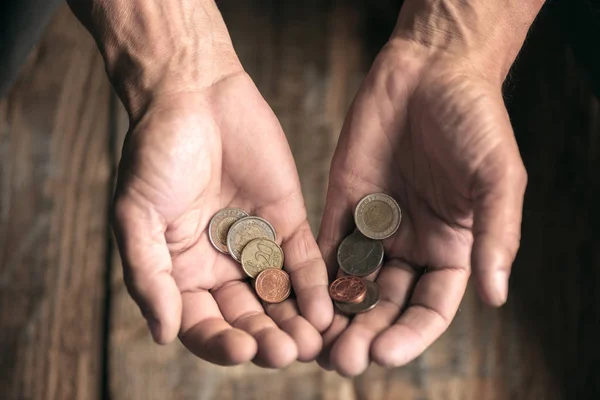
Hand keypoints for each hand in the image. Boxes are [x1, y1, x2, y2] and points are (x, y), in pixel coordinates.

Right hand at [112, 71, 332, 366]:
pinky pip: (304, 259)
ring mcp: (258, 246)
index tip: (242, 349)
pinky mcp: (289, 221)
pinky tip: (325, 307)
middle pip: (248, 317)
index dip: (221, 342)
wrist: (194, 96)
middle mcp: (222, 266)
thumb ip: (149, 276)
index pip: (203, 324)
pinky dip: (314, 284)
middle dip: (267, 338)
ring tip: (311, 341)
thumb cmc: (154, 153)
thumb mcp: (136, 216)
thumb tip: (161, 334)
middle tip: (287, 352)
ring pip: (280, 296)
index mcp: (183, 272)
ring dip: (295, 321)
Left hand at [317, 40, 526, 374]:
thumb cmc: (474, 120)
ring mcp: (374, 228)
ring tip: (313, 344)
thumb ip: (495, 235)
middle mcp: (411, 246)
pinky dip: (311, 276)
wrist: (429, 71)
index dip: (409, 335)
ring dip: (334, 316)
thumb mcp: (496, 177)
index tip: (385, 353)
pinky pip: (325, 247)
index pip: (430, 308)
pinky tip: (296, 299)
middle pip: (385, 304)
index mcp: (451, 248)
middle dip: (364, 334)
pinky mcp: (342, 206)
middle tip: (341, 361)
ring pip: (352, 284)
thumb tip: (496, 296)